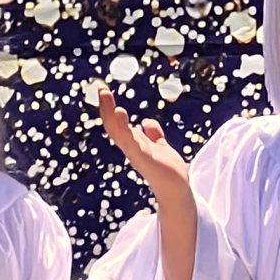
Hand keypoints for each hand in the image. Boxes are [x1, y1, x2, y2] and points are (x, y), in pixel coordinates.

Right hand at [96, 84, 189, 207]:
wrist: (178, 192)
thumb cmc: (169, 172)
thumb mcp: (161, 147)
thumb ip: (153, 135)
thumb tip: (146, 122)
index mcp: (133, 144)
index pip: (117, 123)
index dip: (109, 108)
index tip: (103, 89)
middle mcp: (131, 148)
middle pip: (113, 125)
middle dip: (105, 107)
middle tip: (100, 88)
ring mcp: (136, 153)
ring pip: (117, 131)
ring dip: (110, 113)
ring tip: (105, 95)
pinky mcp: (144, 158)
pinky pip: (130, 141)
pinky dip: (123, 127)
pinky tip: (120, 113)